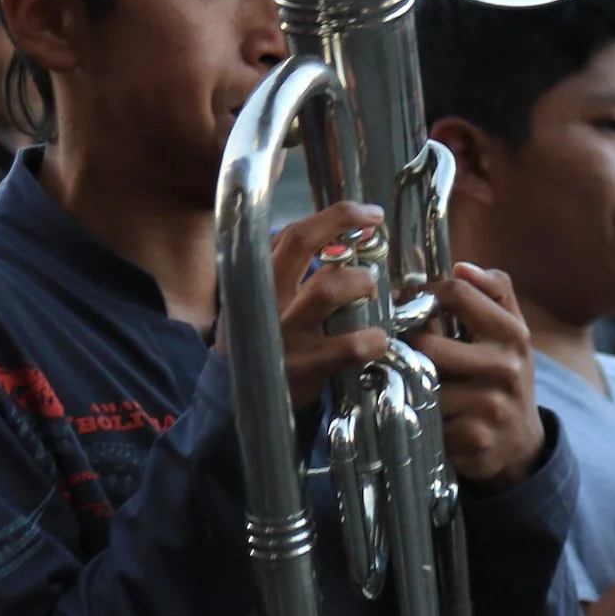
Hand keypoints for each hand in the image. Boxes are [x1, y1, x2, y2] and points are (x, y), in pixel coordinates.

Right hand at [258, 201, 393, 411]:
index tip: (369, 213)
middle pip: (301, 244)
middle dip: (343, 225)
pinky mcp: (303, 367)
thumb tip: (359, 232)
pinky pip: (348, 346)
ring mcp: (283, 333)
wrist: (236, 401)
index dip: (335, 216)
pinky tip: (378, 340)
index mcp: (256, 277)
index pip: (293, 233)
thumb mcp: (266, 297)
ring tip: (371, 294)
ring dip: (360, 283)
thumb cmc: (264, 337)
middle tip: (374, 231)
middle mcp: (265, 298)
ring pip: (326, 288)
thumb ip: (300, 267)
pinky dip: (372, 339)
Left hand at [422, 264, 545, 489]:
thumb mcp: (509, 333)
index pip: (458, 293)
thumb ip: (492, 293)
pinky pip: (425, 417)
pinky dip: (420, 417)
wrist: (521, 443)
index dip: (423, 293)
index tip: (407, 303)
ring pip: (421, 382)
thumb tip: (461, 266)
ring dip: (411, 385)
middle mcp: (506, 366)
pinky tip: (431, 417)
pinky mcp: (474, 437)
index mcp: (514, 333)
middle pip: (428, 343)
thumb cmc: (503, 377)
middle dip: (409, 349)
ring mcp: (491, 404)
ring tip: (418, 388)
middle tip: (401, 352)